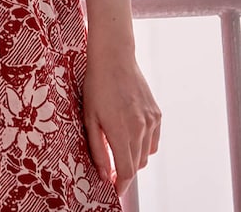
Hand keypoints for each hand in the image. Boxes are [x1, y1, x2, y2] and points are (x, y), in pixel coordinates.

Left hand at [82, 44, 160, 194]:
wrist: (114, 57)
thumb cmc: (97, 85)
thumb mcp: (89, 117)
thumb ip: (97, 149)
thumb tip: (105, 175)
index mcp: (121, 131)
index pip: (127, 171)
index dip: (121, 185)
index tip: (115, 189)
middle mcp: (140, 128)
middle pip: (137, 165)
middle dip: (125, 170)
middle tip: (112, 165)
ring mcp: (151, 121)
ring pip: (146, 154)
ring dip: (135, 157)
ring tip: (120, 145)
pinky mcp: (157, 114)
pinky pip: (153, 140)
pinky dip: (144, 144)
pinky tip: (131, 133)